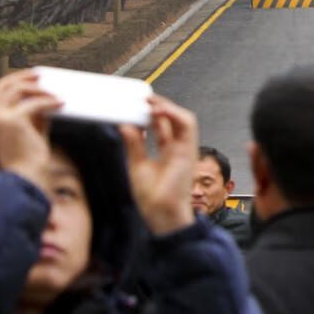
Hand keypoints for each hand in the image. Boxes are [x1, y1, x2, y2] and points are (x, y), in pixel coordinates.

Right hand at [0, 70, 58, 189]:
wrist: (26, 179)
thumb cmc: (30, 161)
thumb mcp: (31, 133)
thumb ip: (35, 115)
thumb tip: (47, 98)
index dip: (14, 82)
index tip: (30, 78)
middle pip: (3, 85)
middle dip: (22, 76)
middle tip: (41, 74)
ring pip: (17, 89)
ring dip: (38, 88)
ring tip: (55, 92)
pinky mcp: (12, 121)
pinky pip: (33, 103)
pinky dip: (48, 101)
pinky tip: (61, 102)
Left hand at [120, 95, 198, 235]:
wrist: (161, 214)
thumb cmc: (152, 198)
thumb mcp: (136, 165)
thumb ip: (133, 144)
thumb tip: (125, 125)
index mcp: (166, 153)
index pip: (161, 125)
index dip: (151, 113)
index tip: (136, 105)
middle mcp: (177, 148)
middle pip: (172, 119)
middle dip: (158, 106)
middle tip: (141, 99)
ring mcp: (184, 149)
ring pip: (183, 118)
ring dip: (168, 107)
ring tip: (150, 102)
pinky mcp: (188, 151)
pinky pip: (188, 125)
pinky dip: (175, 114)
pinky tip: (160, 110)